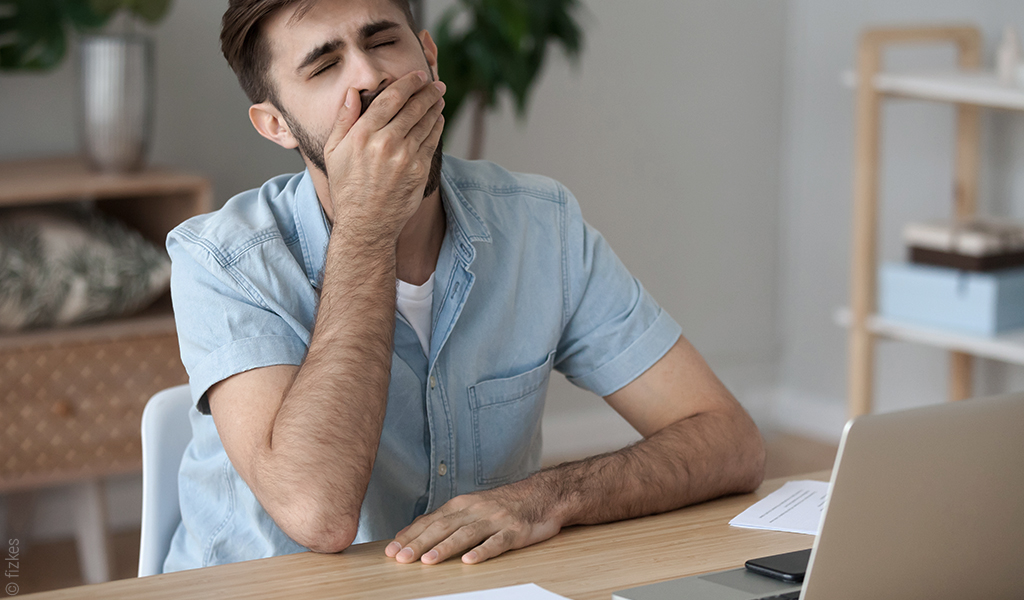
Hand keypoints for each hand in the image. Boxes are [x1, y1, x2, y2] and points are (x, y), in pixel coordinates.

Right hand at [323, 70, 445, 242]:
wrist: (366, 224)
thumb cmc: (346, 187)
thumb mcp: (332, 152)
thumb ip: (344, 120)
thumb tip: (354, 92)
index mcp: (363, 135)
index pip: (391, 99)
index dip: (408, 84)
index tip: (418, 76)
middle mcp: (386, 143)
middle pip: (413, 107)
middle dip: (427, 92)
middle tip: (435, 84)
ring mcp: (406, 157)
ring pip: (426, 122)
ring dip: (435, 106)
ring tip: (439, 97)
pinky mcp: (420, 170)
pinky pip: (432, 141)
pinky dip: (437, 126)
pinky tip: (438, 119)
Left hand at [384, 481, 562, 564]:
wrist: (543, 495)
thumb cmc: (503, 504)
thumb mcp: (472, 506)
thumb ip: (445, 519)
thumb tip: (412, 533)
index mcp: (462, 504)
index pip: (430, 520)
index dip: (410, 535)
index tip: (391, 550)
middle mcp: (476, 509)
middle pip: (443, 527)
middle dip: (419, 543)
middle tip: (401, 558)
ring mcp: (495, 520)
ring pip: (466, 534)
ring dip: (444, 547)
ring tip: (427, 561)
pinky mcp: (515, 531)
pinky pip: (497, 542)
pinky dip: (482, 551)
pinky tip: (469, 561)